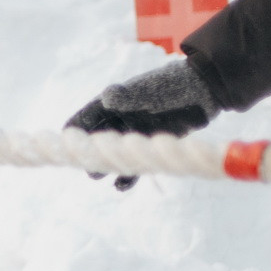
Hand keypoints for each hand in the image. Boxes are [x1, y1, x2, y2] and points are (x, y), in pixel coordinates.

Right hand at [66, 60, 218, 190]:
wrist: (205, 90)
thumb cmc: (173, 85)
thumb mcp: (148, 89)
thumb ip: (127, 96)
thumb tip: (107, 97)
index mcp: (113, 103)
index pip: (86, 118)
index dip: (74, 131)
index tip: (65, 145)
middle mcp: (120, 120)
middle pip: (97, 141)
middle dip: (89, 154)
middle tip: (86, 165)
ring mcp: (135, 134)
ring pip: (114, 156)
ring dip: (106, 167)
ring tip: (99, 176)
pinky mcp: (151, 147)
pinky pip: (135, 164)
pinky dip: (128, 175)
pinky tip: (121, 185)